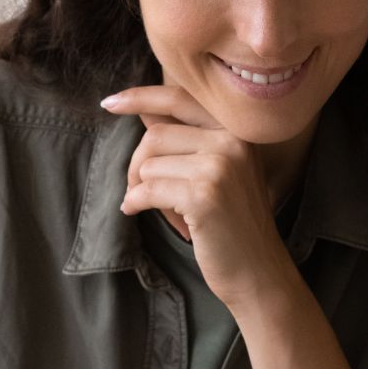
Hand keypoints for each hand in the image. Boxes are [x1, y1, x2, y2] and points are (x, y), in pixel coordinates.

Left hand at [101, 84, 298, 310]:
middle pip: (156, 135)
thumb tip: (144, 111)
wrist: (258, 270)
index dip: (140, 97)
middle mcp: (232, 141)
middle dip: (137, 164)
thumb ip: (185, 139)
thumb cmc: (232, 222)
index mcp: (237, 129)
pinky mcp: (204, 195)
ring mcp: (220, 166)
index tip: (109, 103)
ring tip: (159, 209)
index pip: (180, 99)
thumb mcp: (217, 171)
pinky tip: (136, 211)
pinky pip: (148, 190)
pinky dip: (135, 202)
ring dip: (141, 189)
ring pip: (150, 164)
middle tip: (137, 189)